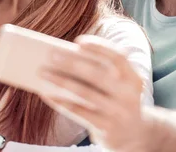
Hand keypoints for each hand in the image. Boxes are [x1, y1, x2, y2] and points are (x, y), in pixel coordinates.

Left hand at [40, 36, 147, 151]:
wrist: (133, 135)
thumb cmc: (116, 100)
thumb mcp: (118, 85)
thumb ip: (101, 71)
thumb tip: (64, 57)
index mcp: (133, 78)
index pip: (118, 58)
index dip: (99, 48)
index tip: (78, 41)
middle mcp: (128, 95)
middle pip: (98, 75)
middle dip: (73, 63)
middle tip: (51, 54)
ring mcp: (118, 112)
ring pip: (85, 93)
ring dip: (61, 81)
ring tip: (42, 72)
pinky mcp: (105, 128)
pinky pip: (78, 111)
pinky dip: (60, 101)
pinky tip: (46, 94)